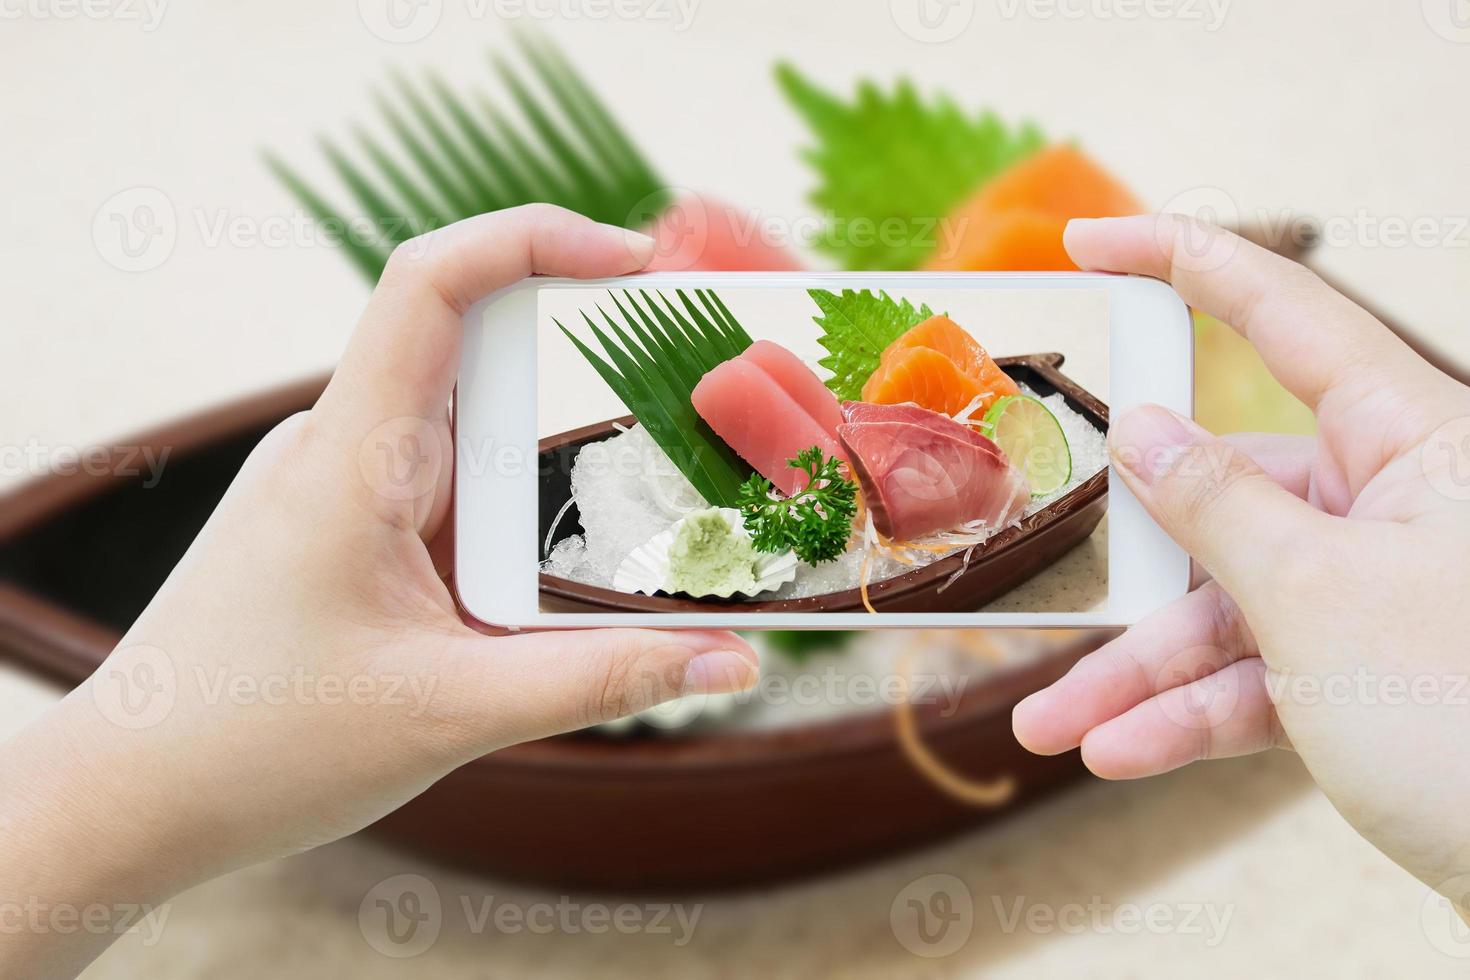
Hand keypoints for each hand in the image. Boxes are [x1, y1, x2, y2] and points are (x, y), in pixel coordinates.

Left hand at [0, 205, 757, 976]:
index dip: (532, 238)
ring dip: (554, 446)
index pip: (430, 284)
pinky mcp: (346, 530)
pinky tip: (563, 562)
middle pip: (475, 347)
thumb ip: (604, 682)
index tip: (634, 259)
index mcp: (351, 459)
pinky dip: (516, 503)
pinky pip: (447, 484)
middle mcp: (342, 449)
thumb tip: (735, 664)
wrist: (130, 798)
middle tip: (688, 383)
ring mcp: (340, 487)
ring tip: (648, 487)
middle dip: (583, 353)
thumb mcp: (452, 713)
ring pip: (468, 427)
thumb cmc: (254, 747)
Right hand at [1013, 215, 1469, 897]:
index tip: (1089, 243)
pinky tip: (1120, 752)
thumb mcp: (1315, 599)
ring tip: (1056, 726)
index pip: (1285, 313)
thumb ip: (1216, 508)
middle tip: (1049, 587)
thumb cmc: (1469, 718)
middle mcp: (1397, 503)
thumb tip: (1143, 431)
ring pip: (1229, 609)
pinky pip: (1259, 677)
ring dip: (1141, 674)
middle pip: (1228, 501)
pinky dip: (1192, 716)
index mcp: (1414, 440)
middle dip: (1132, 571)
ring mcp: (1381, 592)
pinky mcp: (1369, 673)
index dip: (1181, 262)